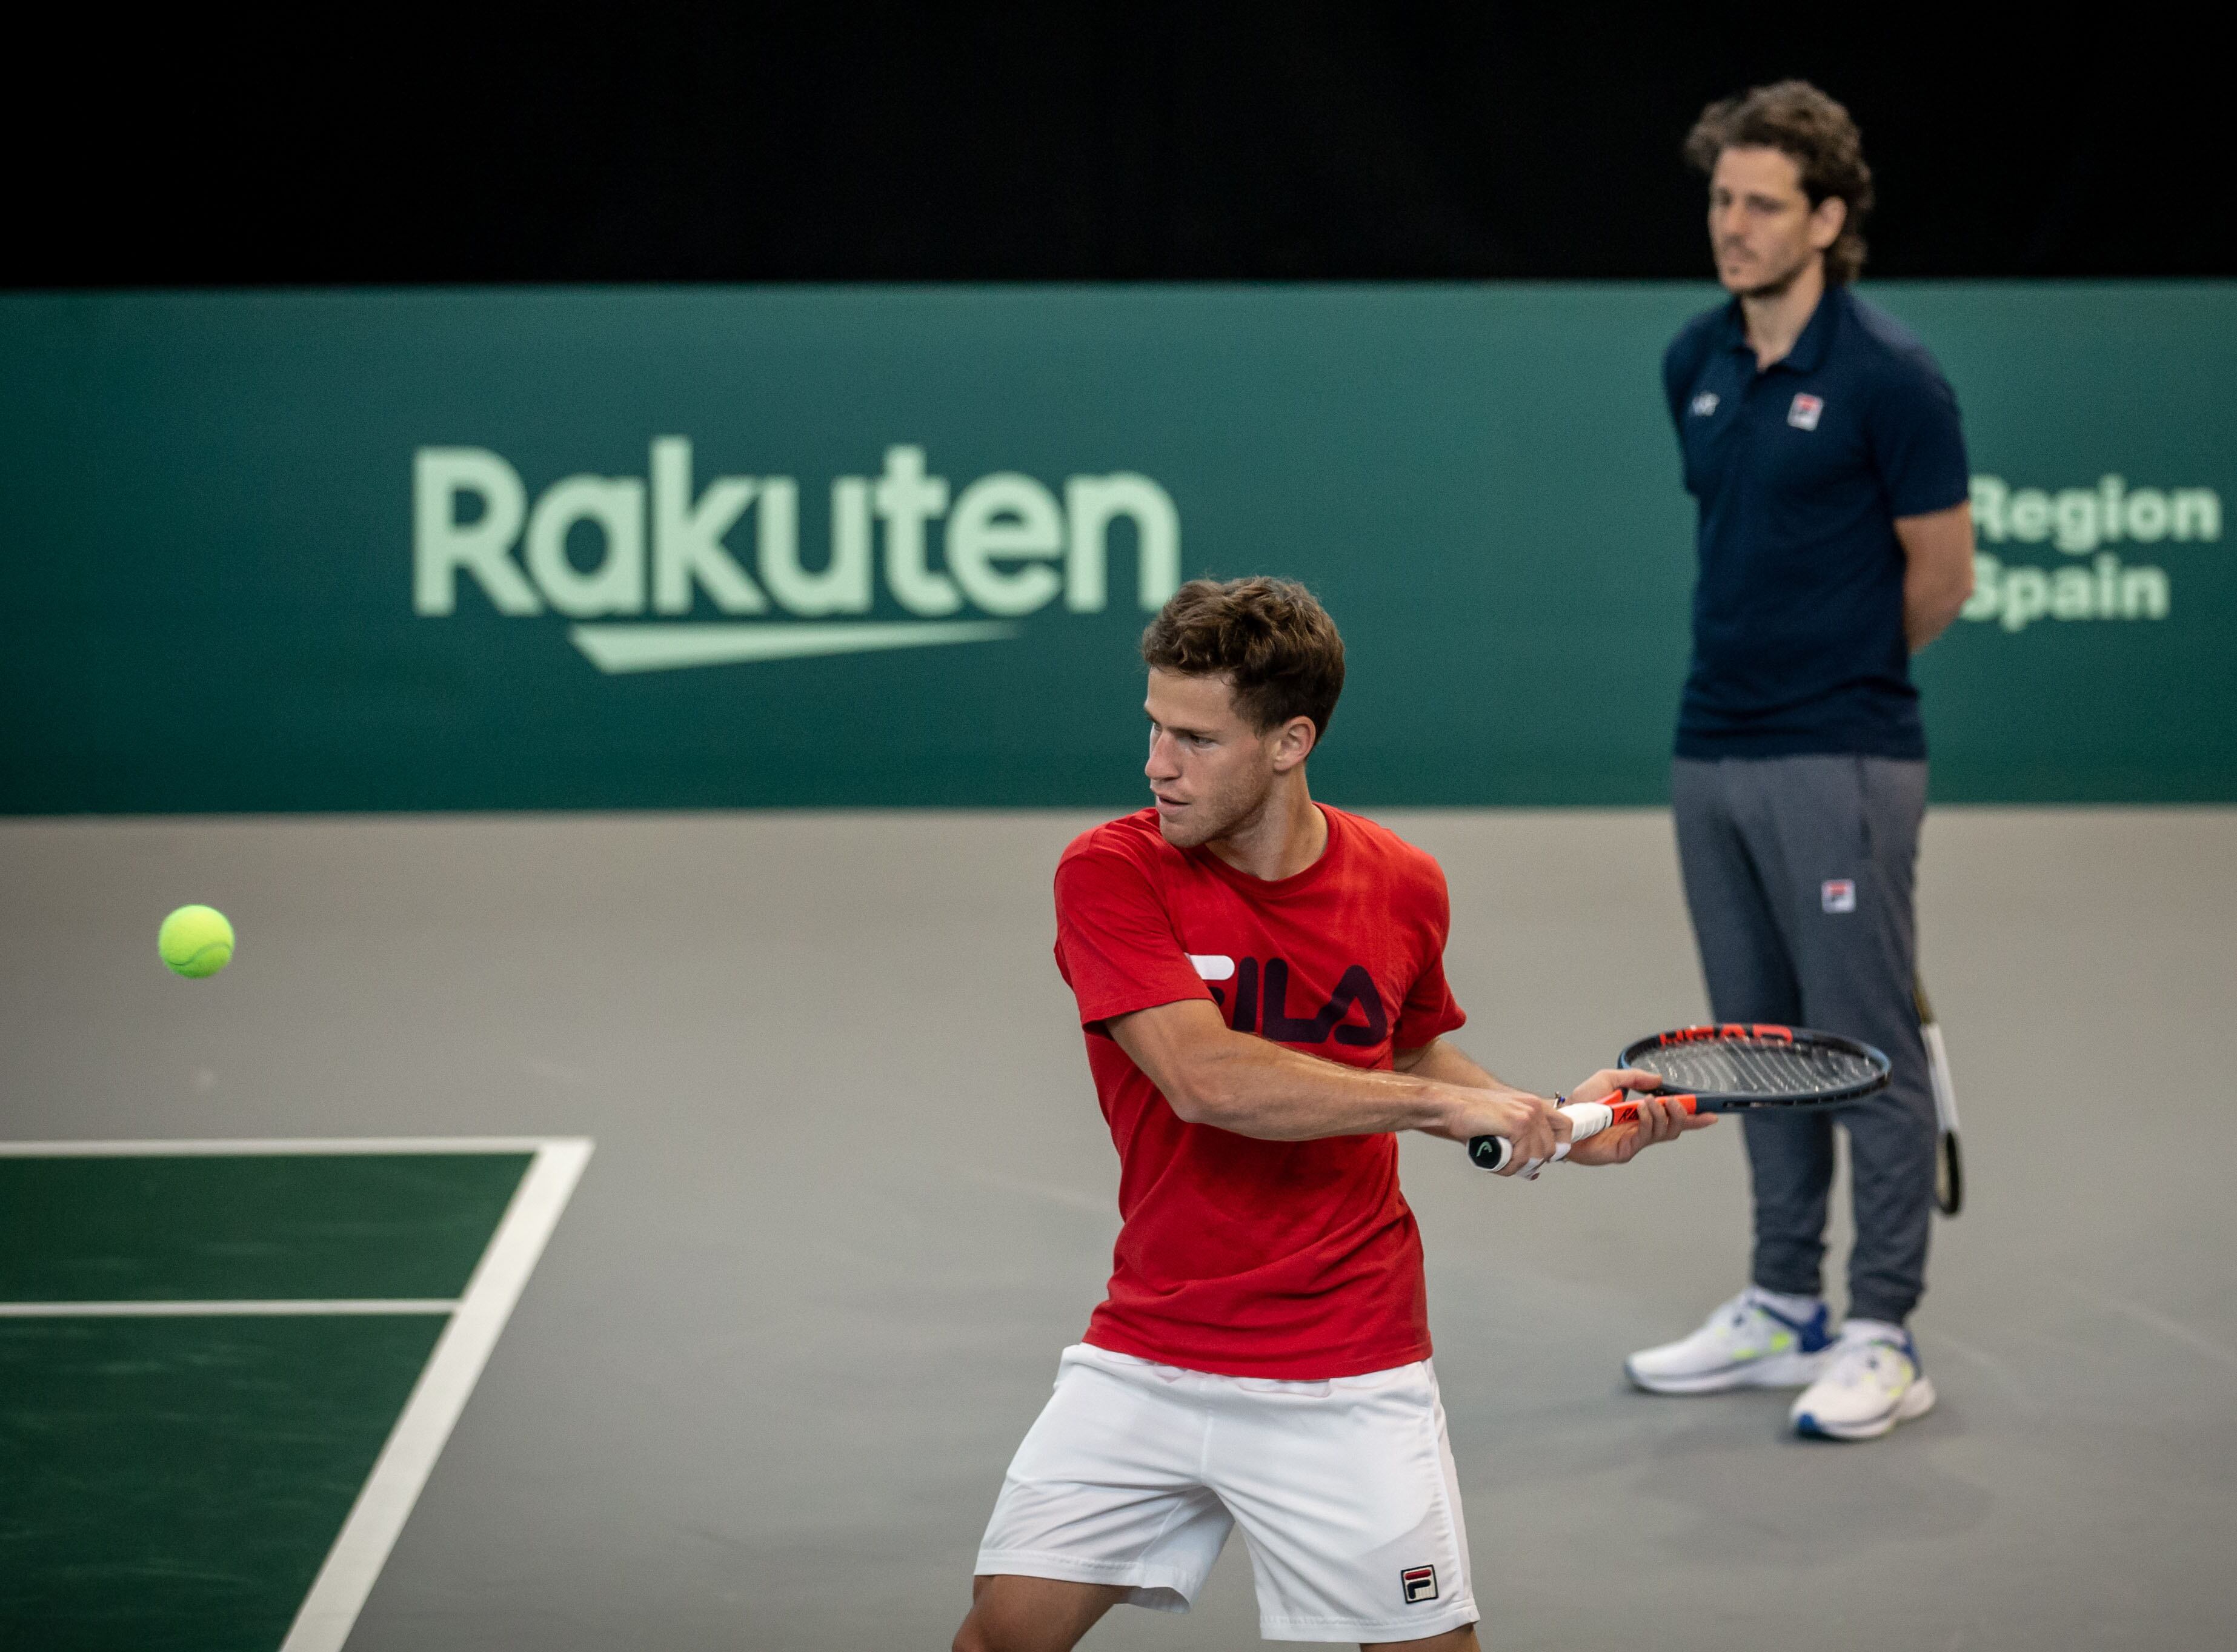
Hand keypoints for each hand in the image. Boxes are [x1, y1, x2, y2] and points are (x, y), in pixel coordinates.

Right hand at [1438, 1088, 1560, 1174]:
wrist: (1449, 1106)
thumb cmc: (1471, 1115)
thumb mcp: (1503, 1122)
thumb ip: (1521, 1141)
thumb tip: (1533, 1170)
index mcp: (1533, 1104)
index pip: (1566, 1127)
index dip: (1559, 1147)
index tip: (1545, 1159)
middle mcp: (1534, 1107)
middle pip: (1550, 1149)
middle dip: (1532, 1163)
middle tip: (1514, 1166)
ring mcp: (1527, 1115)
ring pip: (1536, 1156)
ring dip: (1518, 1167)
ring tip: (1501, 1163)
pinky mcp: (1516, 1125)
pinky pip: (1522, 1158)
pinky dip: (1509, 1167)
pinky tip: (1497, 1163)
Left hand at [1563, 1072, 1717, 1166]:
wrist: (1563, 1118)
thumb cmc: (1583, 1102)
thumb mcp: (1609, 1080)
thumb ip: (1633, 1078)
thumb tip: (1658, 1080)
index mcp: (1640, 1115)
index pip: (1672, 1118)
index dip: (1693, 1117)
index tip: (1711, 1113)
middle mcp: (1641, 1130)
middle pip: (1674, 1128)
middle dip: (1681, 1115)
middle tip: (1674, 1102)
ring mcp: (1634, 1142)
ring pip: (1663, 1133)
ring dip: (1661, 1115)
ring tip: (1651, 1103)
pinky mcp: (1624, 1151)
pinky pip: (1645, 1138)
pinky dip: (1648, 1122)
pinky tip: (1641, 1110)